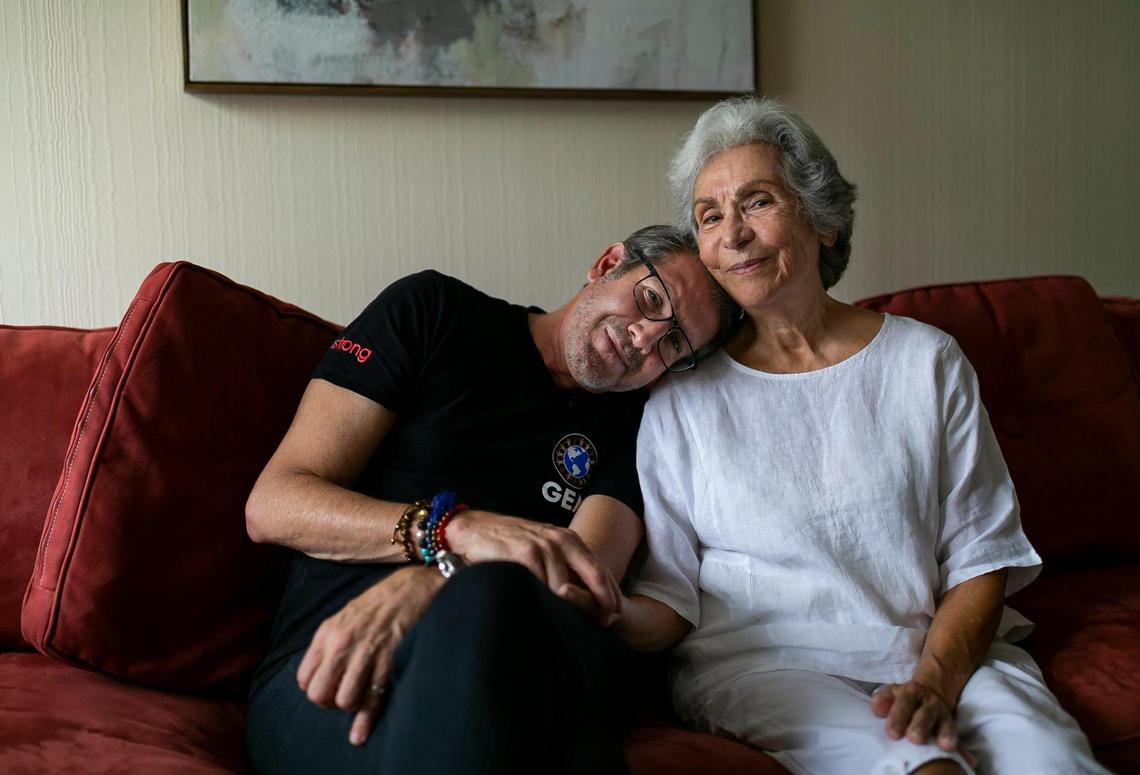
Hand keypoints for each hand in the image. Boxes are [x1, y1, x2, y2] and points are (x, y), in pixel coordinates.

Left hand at [296, 565, 444, 745]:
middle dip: (328, 703)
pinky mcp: (388, 661)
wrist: (414, 587)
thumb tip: (320, 671)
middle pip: (318, 693)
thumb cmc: (380, 602)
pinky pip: (371, 699)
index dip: (314, 689)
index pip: (304, 677)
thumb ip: (330, 641)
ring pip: (343, 700)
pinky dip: (364, 721)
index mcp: (327, 633)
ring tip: (359, 700)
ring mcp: (365, 654)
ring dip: (349, 707)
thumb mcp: (345, 615)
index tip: (328, 689)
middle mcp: (341, 644)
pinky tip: (359, 733)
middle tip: (341, 699)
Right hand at [447, 510, 620, 624]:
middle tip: (603, 624)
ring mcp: (544, 546)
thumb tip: (582, 598)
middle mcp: (560, 540)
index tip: (612, 616)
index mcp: (568, 539)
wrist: (473, 530)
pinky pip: (543, 586)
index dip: (610, 595)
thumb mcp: (541, 549)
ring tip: (567, 623)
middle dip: (602, 602)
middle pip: (595, 576)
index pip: (600, 569)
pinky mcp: (526, 554)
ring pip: (567, 588)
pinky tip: (543, 612)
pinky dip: (546, 602)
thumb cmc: (507, 545)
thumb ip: (561, 566)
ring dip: (570, 609)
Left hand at [870, 681, 976, 766]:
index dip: (898, 716)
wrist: (933, 690)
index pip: (904, 702)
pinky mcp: (952, 729)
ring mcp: (944, 716)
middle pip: (925, 714)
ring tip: (945, 747)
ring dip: (945, 735)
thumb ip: (883, 700)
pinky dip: (963, 750)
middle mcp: (930, 703)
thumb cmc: (905, 699)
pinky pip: (959, 740)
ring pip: (945, 725)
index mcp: (911, 693)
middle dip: (920, 726)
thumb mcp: (892, 693)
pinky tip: (967, 760)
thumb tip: (876, 708)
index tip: (892, 732)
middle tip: (914, 739)